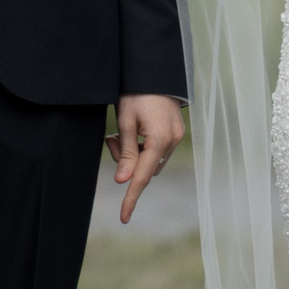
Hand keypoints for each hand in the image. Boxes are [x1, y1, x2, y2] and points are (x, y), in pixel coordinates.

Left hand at [108, 93, 184, 222]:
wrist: (154, 70)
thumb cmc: (137, 93)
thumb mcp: (125, 122)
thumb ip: (125, 153)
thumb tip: (123, 181)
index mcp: (160, 140)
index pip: (142, 177)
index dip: (131, 197)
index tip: (124, 217)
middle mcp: (172, 141)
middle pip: (144, 169)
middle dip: (126, 162)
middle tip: (111, 140)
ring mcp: (177, 137)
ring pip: (150, 160)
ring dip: (134, 153)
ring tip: (120, 132)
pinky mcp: (176, 132)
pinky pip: (157, 150)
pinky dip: (143, 146)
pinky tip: (134, 130)